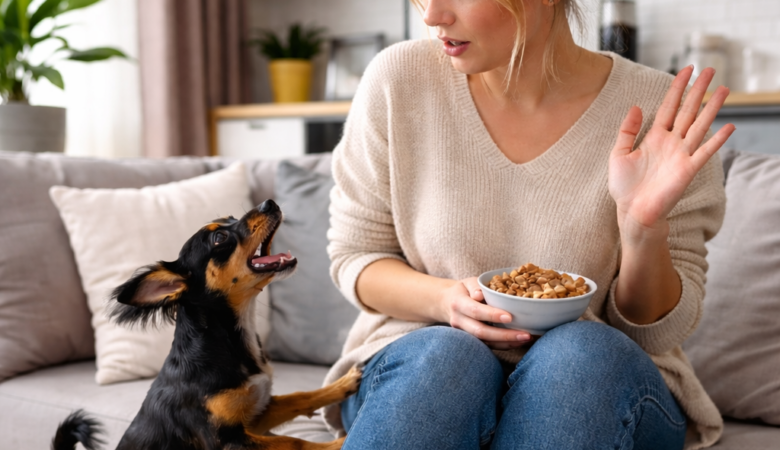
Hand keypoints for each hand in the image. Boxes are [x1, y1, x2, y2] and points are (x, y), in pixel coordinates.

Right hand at [439, 277, 531, 349]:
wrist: (447, 304)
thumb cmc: (463, 290)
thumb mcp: (467, 282)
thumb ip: (475, 286)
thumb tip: (480, 295)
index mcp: (458, 304)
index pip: (475, 311)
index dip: (492, 315)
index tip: (509, 317)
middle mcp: (459, 321)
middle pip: (481, 332)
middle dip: (504, 335)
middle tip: (525, 334)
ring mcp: (464, 334)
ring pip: (485, 342)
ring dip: (507, 343)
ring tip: (527, 339)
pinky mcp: (471, 341)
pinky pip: (488, 345)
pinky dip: (504, 345)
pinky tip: (519, 342)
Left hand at [608, 66, 735, 243]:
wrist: (632, 211)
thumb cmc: (624, 186)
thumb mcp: (619, 153)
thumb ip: (627, 130)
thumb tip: (636, 106)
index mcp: (654, 137)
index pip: (669, 106)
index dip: (677, 88)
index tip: (687, 70)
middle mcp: (671, 142)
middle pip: (688, 110)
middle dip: (698, 90)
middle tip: (710, 69)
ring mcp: (681, 155)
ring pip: (700, 125)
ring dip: (712, 108)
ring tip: (724, 89)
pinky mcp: (688, 170)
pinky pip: (705, 152)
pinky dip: (718, 140)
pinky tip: (729, 126)